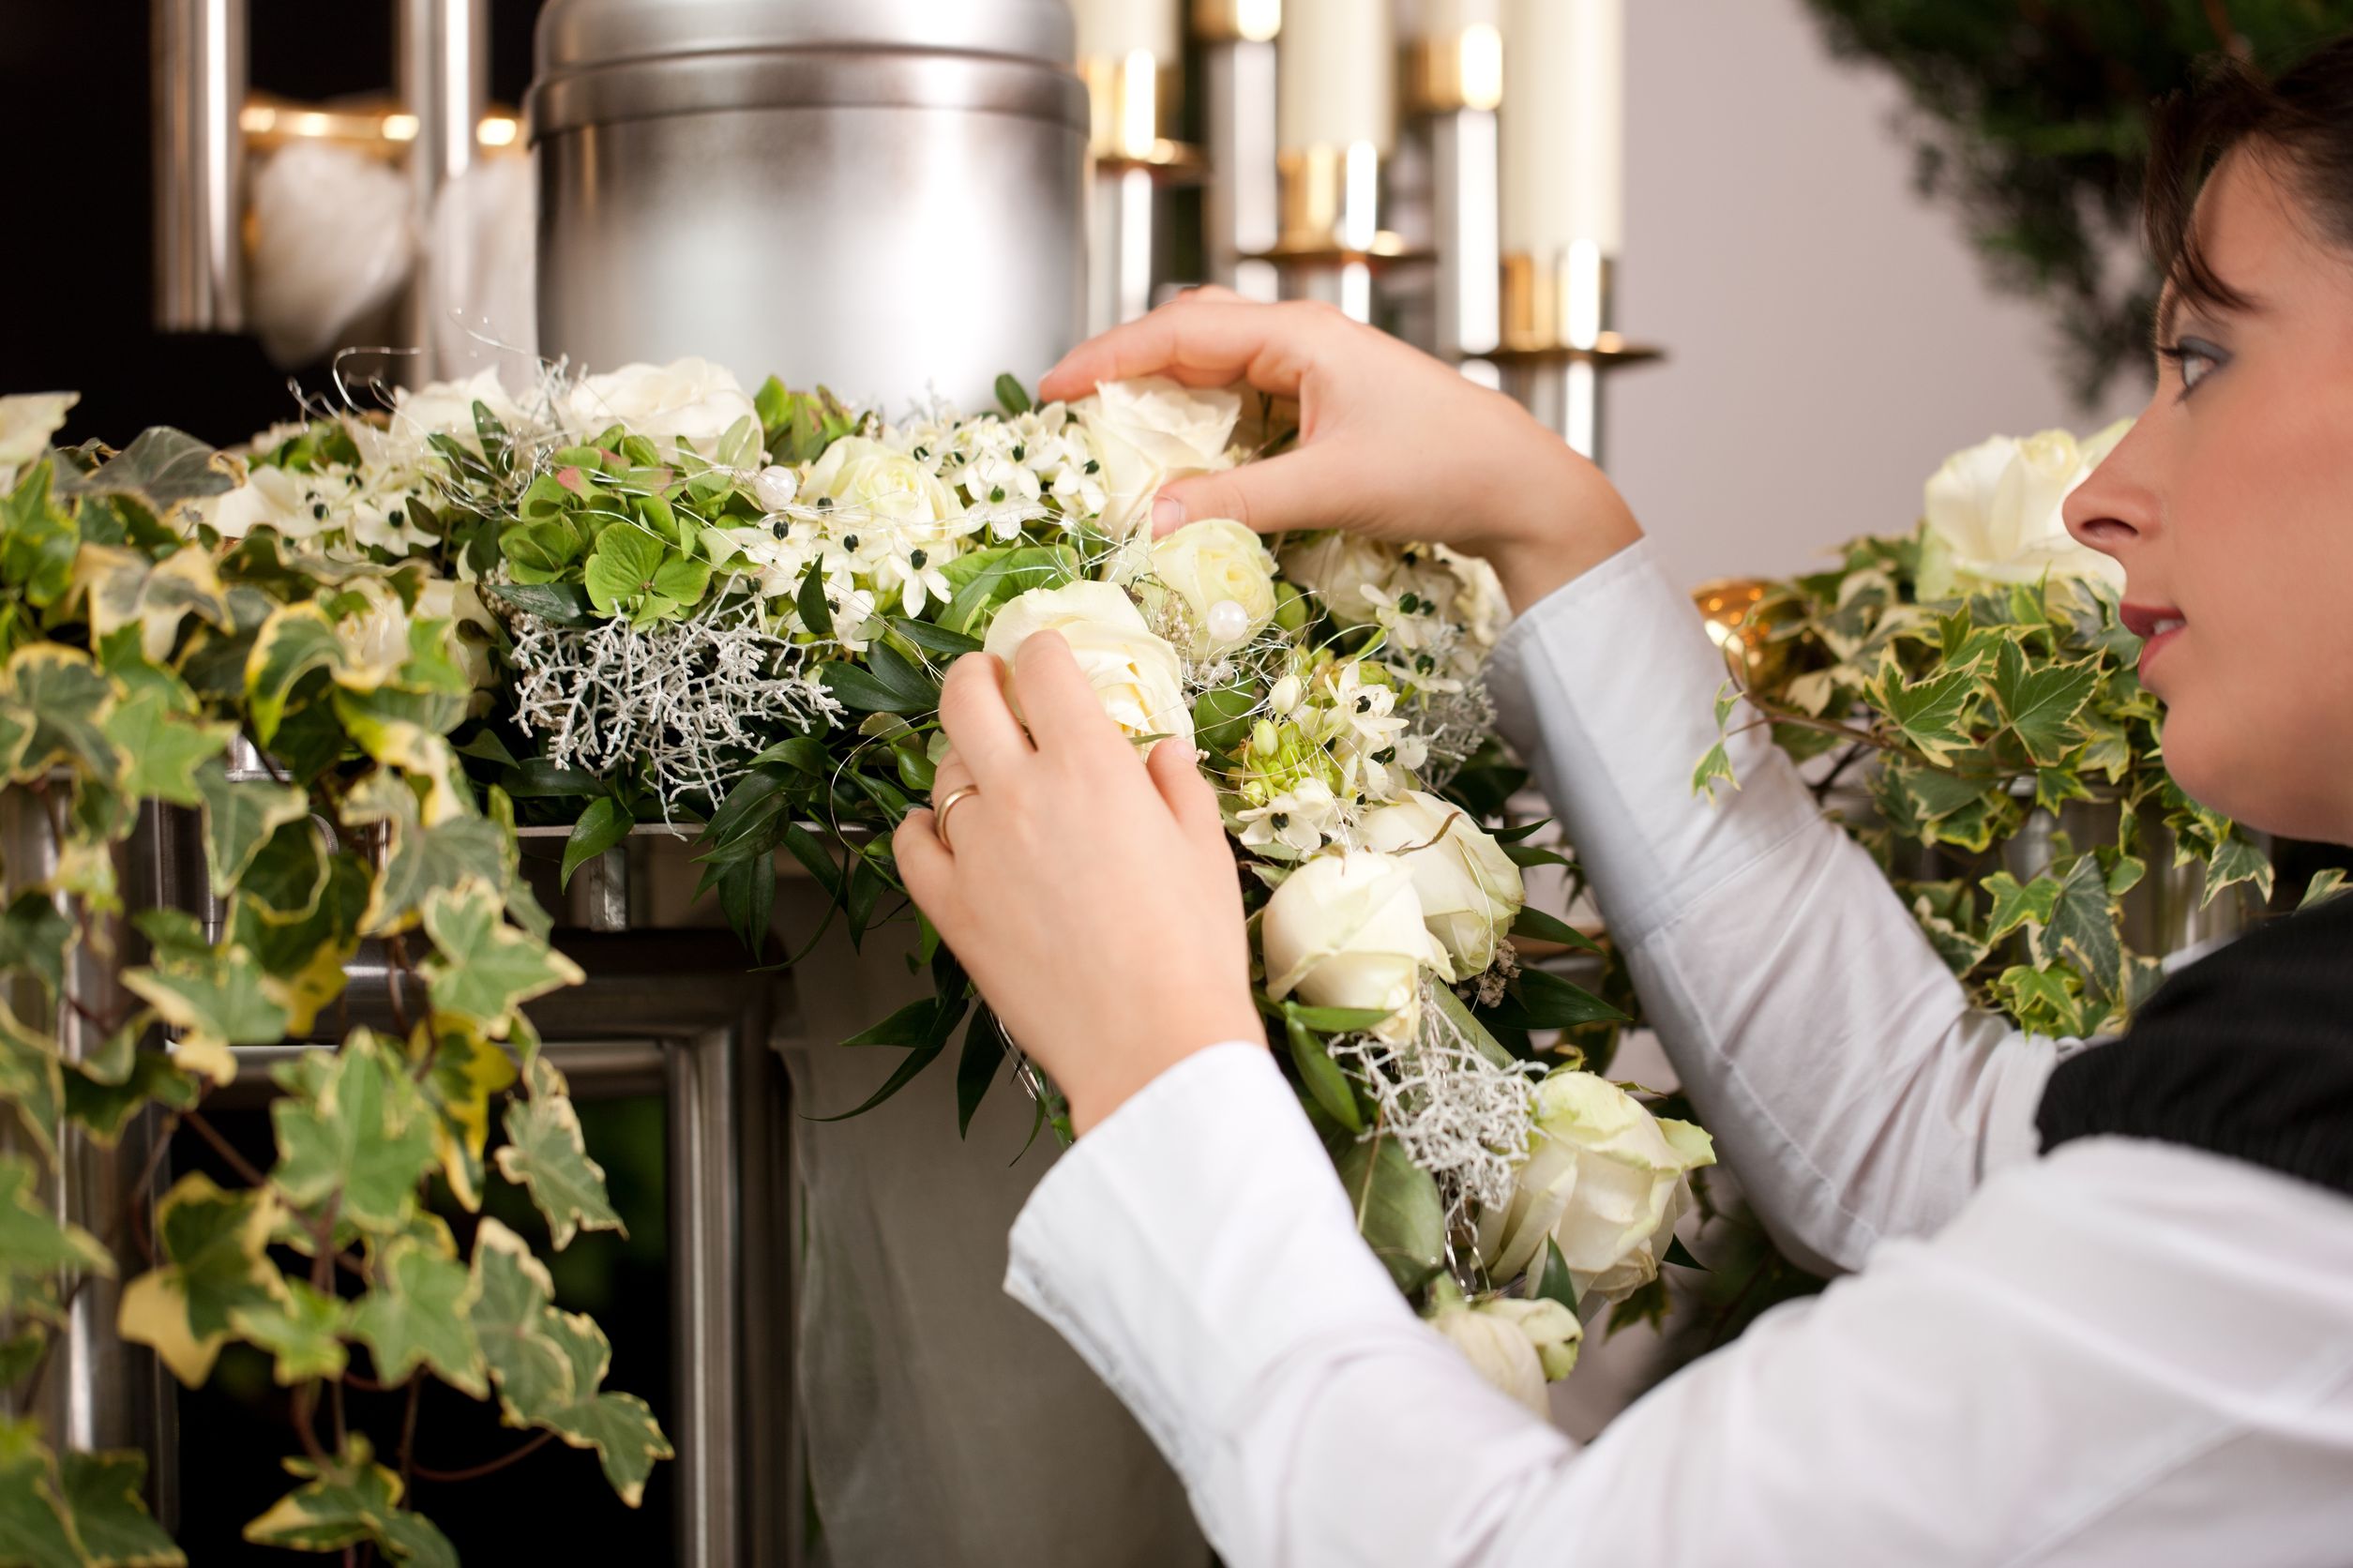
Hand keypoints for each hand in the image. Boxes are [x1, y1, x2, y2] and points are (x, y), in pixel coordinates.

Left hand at [893, 634, 1266, 1134]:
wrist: (1151, 1044)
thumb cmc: (1193, 949)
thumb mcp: (1204, 850)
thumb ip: (1177, 785)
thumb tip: (1160, 751)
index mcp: (1092, 764)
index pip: (1043, 666)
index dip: (1044, 652)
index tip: (1049, 659)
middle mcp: (1022, 792)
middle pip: (967, 696)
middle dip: (979, 676)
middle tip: (995, 686)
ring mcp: (976, 849)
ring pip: (941, 772)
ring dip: (966, 763)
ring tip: (994, 781)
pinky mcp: (949, 907)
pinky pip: (911, 843)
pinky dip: (924, 829)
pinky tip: (948, 835)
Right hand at [1038, 288, 1644, 612]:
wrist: (1520, 485)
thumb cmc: (1440, 469)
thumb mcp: (1329, 489)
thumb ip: (1236, 502)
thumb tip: (1152, 522)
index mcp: (1297, 335)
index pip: (1176, 331)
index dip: (1105, 358)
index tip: (1050, 388)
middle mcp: (1301, 337)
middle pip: (1189, 332)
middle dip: (1126, 366)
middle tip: (1073, 411)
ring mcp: (1315, 366)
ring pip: (1216, 363)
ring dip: (1164, 395)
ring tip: (1115, 436)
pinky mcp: (1326, 399)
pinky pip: (1244, 396)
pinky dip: (1203, 421)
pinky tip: (1185, 459)